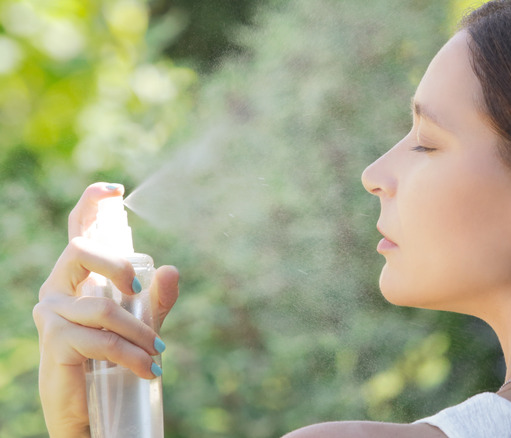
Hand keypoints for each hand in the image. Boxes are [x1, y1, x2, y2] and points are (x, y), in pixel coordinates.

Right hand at [33, 183, 179, 437]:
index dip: (89, 206)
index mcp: (76, 280)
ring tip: (158, 355)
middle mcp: (57, 291)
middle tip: (140, 289)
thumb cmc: (111, 362)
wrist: (90, 412)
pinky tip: (149, 370)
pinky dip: (132, 355)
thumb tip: (172, 270)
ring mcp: (52, 316)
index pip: (77, 234)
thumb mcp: (140, 327)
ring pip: (104, 307)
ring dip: (140, 333)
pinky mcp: (55, 343)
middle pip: (81, 251)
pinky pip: (102, 339)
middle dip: (117, 264)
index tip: (112, 189)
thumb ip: (155, 301)